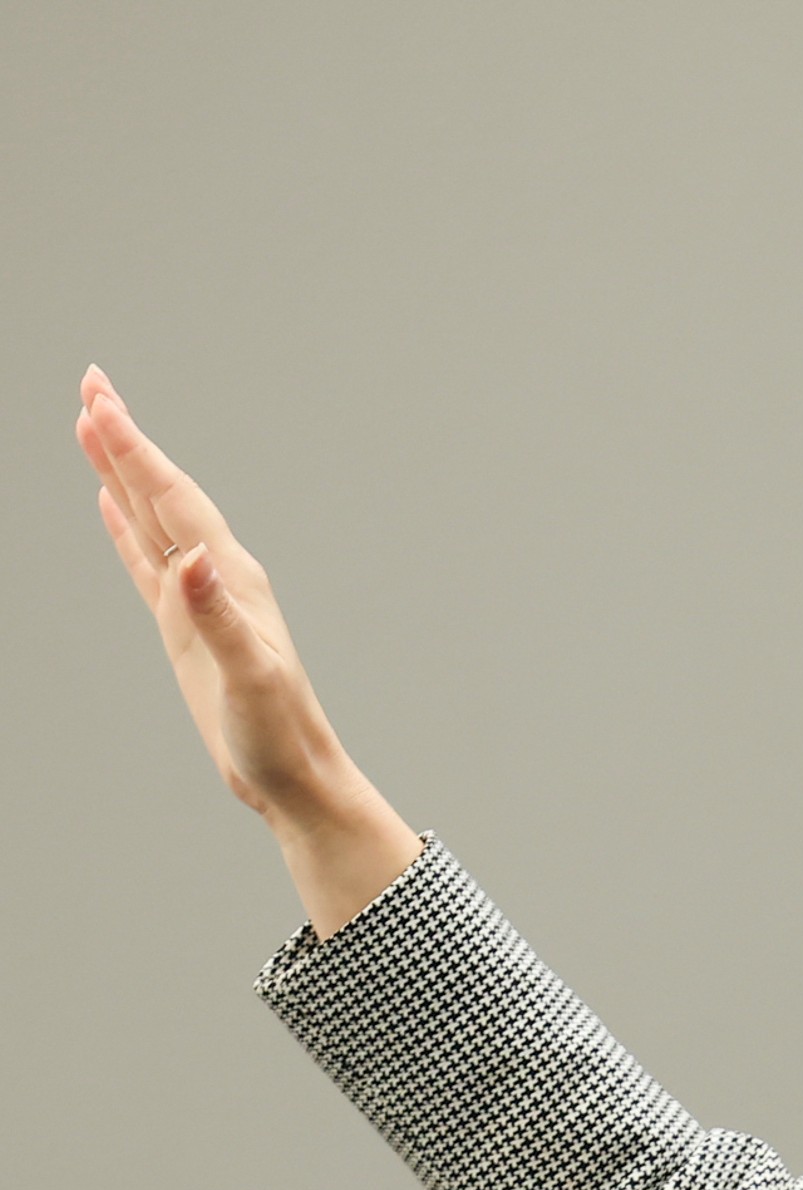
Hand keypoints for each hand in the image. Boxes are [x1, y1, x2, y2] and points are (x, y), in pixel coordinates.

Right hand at [76, 365, 419, 929]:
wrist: (297, 780)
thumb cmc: (280, 736)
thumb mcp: (249, 678)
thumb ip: (219, 620)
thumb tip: (192, 562)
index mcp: (232, 580)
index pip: (174, 499)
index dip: (134, 450)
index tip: (96, 400)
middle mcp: (218, 579)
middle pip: (161, 493)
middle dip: (125, 439)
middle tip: (90, 382)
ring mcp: (201, 601)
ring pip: (151, 518)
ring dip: (121, 472)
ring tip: (90, 423)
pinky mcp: (187, 628)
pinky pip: (148, 562)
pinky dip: (126, 528)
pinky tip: (109, 505)